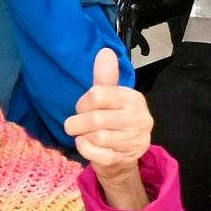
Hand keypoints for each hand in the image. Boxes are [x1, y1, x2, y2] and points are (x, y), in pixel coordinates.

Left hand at [66, 48, 154, 208]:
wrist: (124, 156)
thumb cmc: (113, 121)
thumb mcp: (110, 98)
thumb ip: (106, 77)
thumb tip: (105, 52)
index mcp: (133, 99)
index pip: (98, 95)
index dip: (83, 102)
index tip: (83, 107)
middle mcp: (138, 119)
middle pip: (96, 119)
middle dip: (77, 122)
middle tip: (72, 125)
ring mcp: (133, 140)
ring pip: (97, 137)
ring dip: (82, 136)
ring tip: (81, 135)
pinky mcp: (124, 158)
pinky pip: (98, 154)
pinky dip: (85, 149)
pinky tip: (84, 145)